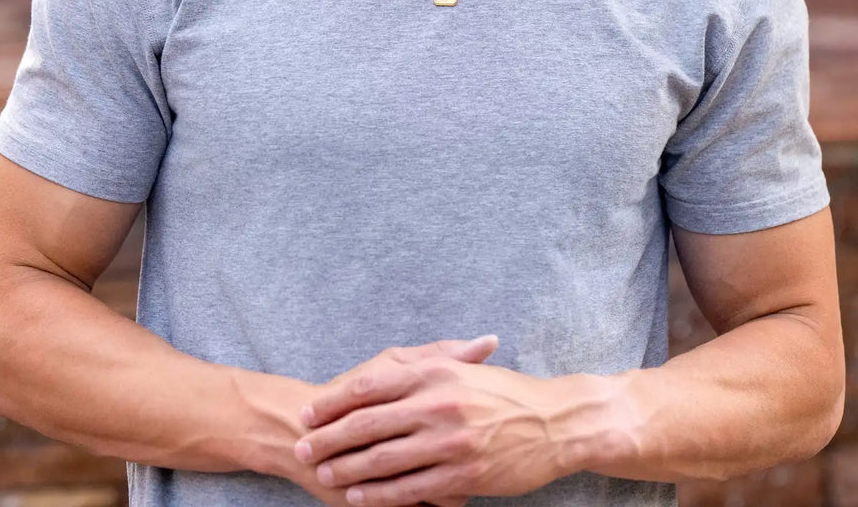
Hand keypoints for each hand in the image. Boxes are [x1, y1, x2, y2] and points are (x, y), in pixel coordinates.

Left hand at [295, 341, 591, 505]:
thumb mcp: (464, 367)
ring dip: (347, 468)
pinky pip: (410, 487)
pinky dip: (380, 494)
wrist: (555, 422)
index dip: (334, 401)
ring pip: (383, 458)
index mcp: (435, 372)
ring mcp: (450, 441)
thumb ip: (425, 363)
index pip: (370, 385)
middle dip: (329, 437)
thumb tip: (384, 366)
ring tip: (323, 474)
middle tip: (302, 448)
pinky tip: (359, 496)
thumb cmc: (506, 392)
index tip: (308, 412)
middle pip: (368, 422)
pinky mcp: (462, 473)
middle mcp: (438, 403)